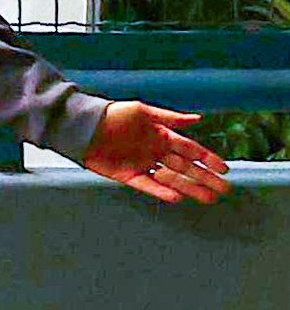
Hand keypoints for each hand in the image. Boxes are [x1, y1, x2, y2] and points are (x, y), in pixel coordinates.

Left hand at [82, 100, 231, 205]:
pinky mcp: (127, 175)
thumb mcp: (142, 111)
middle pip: (185, 168)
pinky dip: (161, 191)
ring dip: (189, 188)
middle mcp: (155, 152)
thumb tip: (197, 119)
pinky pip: (148, 185)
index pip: (191, 149)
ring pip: (171, 179)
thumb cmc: (112, 114)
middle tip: (224, 189)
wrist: (83, 126)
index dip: (208, 159)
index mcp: (162, 135)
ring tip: (208, 198)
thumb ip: (170, 117)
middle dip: (205, 178)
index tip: (224, 169)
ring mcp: (142, 164)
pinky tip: (176, 197)